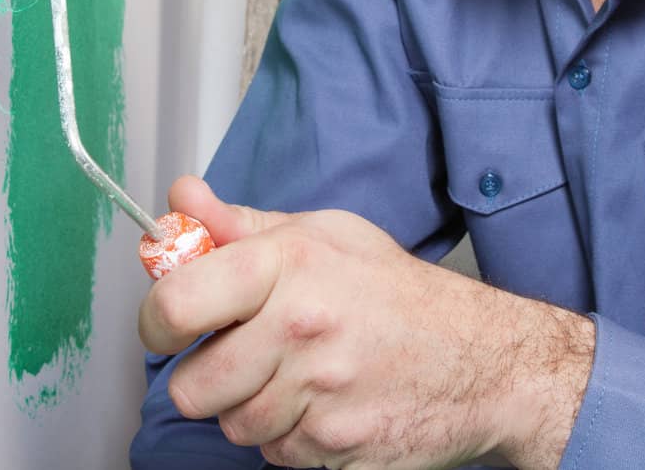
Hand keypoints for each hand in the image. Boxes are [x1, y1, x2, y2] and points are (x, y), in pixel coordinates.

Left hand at [138, 176, 594, 469]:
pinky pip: (276, 456)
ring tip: (301, 376)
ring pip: (233, 426)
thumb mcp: (326, 234)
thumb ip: (241, 224)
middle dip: (210, 377)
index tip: (171, 324)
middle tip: (248, 354)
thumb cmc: (401, 294)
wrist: (486, 362)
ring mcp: (319, 395)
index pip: (173, 306)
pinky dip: (292, 438)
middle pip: (192, 388)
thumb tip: (179, 200)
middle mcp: (301, 328)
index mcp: (289, 265)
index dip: (158, 322)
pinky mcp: (335, 449)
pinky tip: (328, 404)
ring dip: (254, 409)